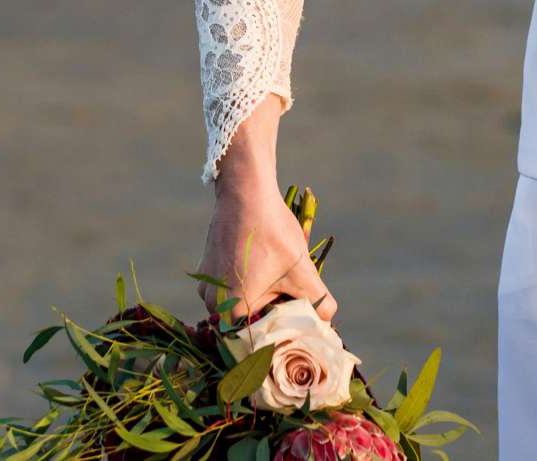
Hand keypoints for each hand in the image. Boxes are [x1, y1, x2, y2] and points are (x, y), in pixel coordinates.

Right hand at [200, 98, 336, 322]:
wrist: (246, 191)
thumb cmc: (272, 232)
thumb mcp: (302, 270)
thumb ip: (319, 302)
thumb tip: (328, 323)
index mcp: (232, 310)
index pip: (255, 345)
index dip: (278, 344)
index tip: (297, 338)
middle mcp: (213, 304)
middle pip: (249, 326)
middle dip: (274, 321)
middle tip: (298, 311)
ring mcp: (207, 287)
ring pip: (241, 306)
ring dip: (264, 302)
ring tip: (286, 287)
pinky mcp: (208, 270)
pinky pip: (231, 290)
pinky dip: (251, 287)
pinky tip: (270, 270)